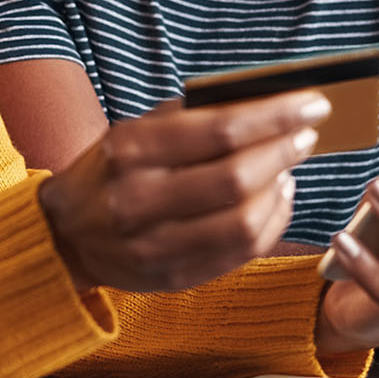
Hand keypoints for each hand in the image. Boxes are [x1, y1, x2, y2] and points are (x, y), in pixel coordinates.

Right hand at [38, 92, 329, 293]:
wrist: (66, 234)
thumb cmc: (111, 170)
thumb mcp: (135, 131)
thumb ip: (189, 116)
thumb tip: (260, 100)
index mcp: (131, 150)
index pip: (219, 130)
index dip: (275, 117)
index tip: (312, 104)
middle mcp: (139, 198)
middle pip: (235, 178)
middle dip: (283, 152)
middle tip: (307, 135)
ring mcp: (155, 244)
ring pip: (242, 222)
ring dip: (280, 191)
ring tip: (288, 168)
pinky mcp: (173, 276)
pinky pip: (239, 254)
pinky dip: (270, 223)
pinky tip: (275, 200)